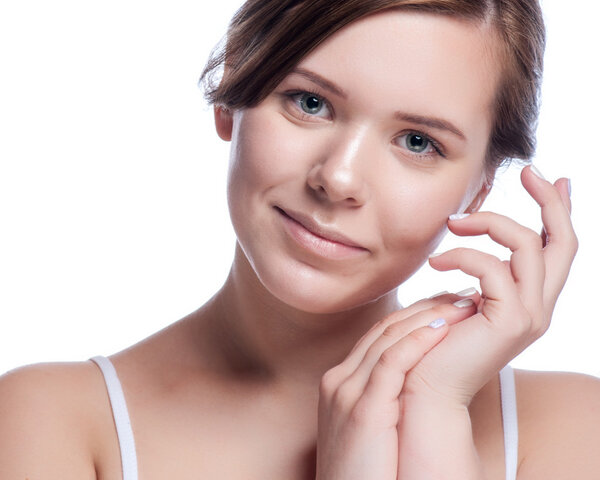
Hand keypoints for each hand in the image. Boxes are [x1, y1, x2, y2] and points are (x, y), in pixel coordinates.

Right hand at [315, 295, 477, 479]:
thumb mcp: (369, 429)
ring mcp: (346, 393)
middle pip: (383, 330)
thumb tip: (413, 382)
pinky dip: (418, 342)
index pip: (377, 336)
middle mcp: (338, 380)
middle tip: (458, 297)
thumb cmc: (367, 474)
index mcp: (339, 383)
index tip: (444, 307)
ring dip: (428, 318)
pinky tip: (443, 329)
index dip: (412, 317)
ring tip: (460, 306)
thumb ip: (382, 399)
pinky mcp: (363, 410)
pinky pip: (391, 363)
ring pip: (388, 339)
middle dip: (423, 308)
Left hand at [403, 165, 576, 405]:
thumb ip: (477, 271)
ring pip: (529, 245)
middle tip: (528, 171)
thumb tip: (474, 238)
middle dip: (549, 201)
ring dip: (488, 223)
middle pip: (564, 242)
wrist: (425, 386)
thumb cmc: (436, 340)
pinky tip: (436, 262)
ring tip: (452, 224)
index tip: (553, 180)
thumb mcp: (462, 296)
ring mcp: (529, 315)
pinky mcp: (509, 321)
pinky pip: (493, 267)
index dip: (558, 212)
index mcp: (530, 300)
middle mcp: (539, 307)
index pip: (557, 249)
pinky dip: (462, 255)